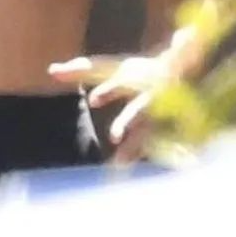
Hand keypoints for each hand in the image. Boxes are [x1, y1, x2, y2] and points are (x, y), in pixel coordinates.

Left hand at [48, 53, 165, 161]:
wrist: (185, 75)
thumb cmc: (138, 72)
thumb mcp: (112, 68)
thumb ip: (81, 70)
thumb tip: (50, 70)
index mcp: (132, 78)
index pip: (119, 83)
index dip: (108, 91)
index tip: (92, 100)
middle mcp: (147, 96)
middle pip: (139, 109)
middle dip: (128, 121)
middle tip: (115, 136)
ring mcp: (159, 116)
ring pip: (148, 133)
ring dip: (135, 147)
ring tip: (118, 164)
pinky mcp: (165, 130)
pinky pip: (154, 146)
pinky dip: (141, 156)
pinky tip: (125, 168)